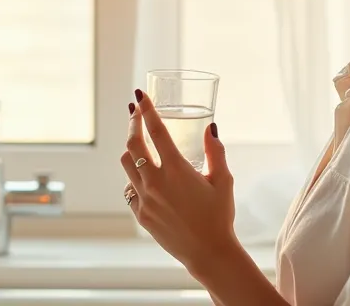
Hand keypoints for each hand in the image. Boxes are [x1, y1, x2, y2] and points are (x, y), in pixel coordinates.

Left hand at [121, 89, 240, 272]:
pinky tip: (144, 177)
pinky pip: (129, 189)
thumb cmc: (219, 216)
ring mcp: (145, 199)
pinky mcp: (141, 214)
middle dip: (132, 123)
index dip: (147, 111)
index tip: (140, 96)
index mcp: (177, 170)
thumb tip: (210, 127)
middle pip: (133, 144)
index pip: (156, 132)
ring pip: (127, 165)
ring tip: (139, 143)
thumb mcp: (223, 180)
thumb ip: (216, 151)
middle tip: (135, 112)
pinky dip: (134, 178)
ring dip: (131, 150)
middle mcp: (156, 182)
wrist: (208, 253)